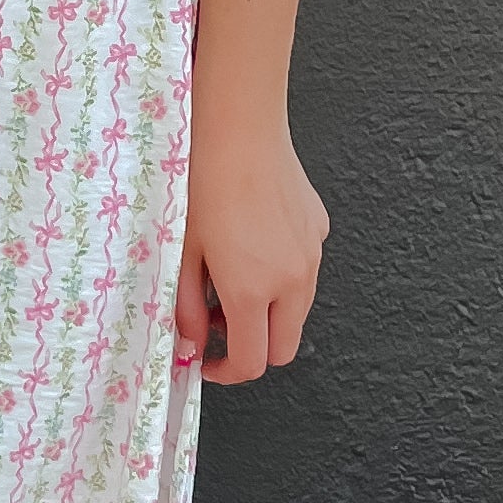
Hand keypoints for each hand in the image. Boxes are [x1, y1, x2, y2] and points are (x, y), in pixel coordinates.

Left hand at [174, 108, 325, 382]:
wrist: (238, 130)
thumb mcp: (183, 253)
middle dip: (253, 349)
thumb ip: (187, 308)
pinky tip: (254, 243)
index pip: (253, 362)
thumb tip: (191, 343)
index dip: (226, 372)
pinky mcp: (320, 230)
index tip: (207, 362)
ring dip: (269, 314)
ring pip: (298, 311)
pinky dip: (282, 276)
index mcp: (252, 291)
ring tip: (233, 280)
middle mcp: (292, 281)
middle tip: (218, 326)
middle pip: (284, 348)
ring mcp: (312, 255)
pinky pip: (304, 270)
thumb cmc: (203, 184)